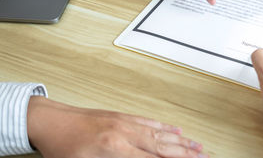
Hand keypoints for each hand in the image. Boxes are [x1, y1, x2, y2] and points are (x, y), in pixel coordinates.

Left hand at [27, 97, 207, 157]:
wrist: (50, 121)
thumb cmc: (61, 148)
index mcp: (116, 150)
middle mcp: (125, 134)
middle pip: (164, 146)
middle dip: (187, 153)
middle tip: (205, 156)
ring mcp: (125, 123)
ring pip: (160, 133)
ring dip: (181, 140)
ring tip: (198, 146)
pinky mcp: (122, 116)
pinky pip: (149, 122)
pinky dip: (165, 126)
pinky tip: (175, 130)